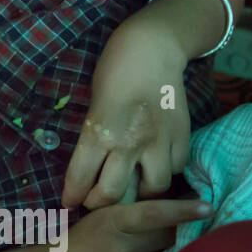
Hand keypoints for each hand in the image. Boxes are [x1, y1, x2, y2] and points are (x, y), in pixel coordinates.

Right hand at [41, 198, 212, 251]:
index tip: (207, 206)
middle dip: (180, 231)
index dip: (182, 210)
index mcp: (112, 222)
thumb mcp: (101, 218)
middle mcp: (123, 249)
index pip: (153, 213)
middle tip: (186, 226)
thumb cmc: (79, 241)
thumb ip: (132, 213)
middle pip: (169, 237)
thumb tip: (173, 207)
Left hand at [62, 19, 190, 208]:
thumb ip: (94, 137)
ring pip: (152, 189)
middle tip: (97, 200)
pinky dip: (165, 174)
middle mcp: (129, 142)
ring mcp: (159, 142)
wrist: (152, 49)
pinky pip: (175, 170)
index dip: (72, 196)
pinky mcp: (182, 137)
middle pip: (114, 194)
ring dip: (139, 194)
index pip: (80, 178)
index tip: (70, 202)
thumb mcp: (93, 105)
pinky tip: (156, 167)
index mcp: (99, 131)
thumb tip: (90, 167)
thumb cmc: (113, 71)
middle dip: (100, 203)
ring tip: (131, 188)